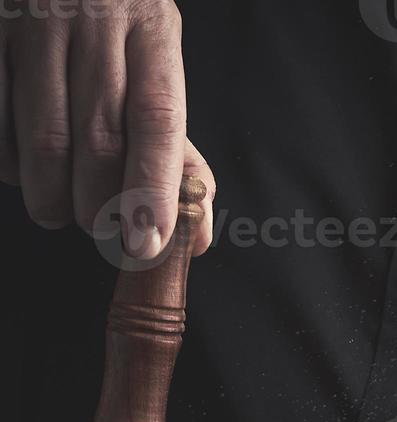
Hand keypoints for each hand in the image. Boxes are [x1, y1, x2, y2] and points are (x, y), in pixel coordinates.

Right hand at [0, 0, 214, 254]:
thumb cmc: (111, 29)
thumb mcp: (154, 66)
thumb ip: (174, 148)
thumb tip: (196, 234)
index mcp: (150, 30)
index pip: (157, 121)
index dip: (152, 188)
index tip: (147, 242)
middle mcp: (94, 22)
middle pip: (99, 138)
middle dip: (100, 203)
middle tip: (100, 226)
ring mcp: (34, 25)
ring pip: (44, 137)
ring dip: (52, 194)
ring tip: (59, 209)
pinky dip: (10, 162)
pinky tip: (23, 168)